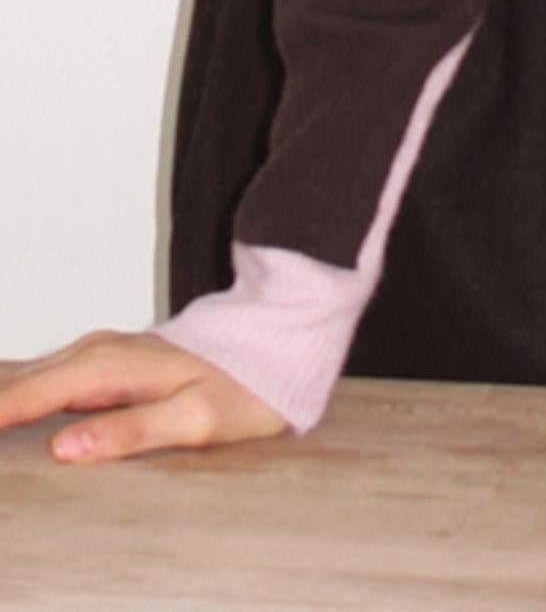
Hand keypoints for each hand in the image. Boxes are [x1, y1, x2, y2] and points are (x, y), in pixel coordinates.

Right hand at [0, 331, 286, 463]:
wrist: (276, 340)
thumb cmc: (243, 384)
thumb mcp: (196, 418)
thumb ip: (131, 431)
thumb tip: (64, 448)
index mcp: (108, 367)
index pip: (26, 396)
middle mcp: (95, 352)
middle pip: (15, 381)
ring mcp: (98, 353)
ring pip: (24, 373)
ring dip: (1, 396)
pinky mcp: (103, 361)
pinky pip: (41, 374)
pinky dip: (15, 391)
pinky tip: (5, 408)